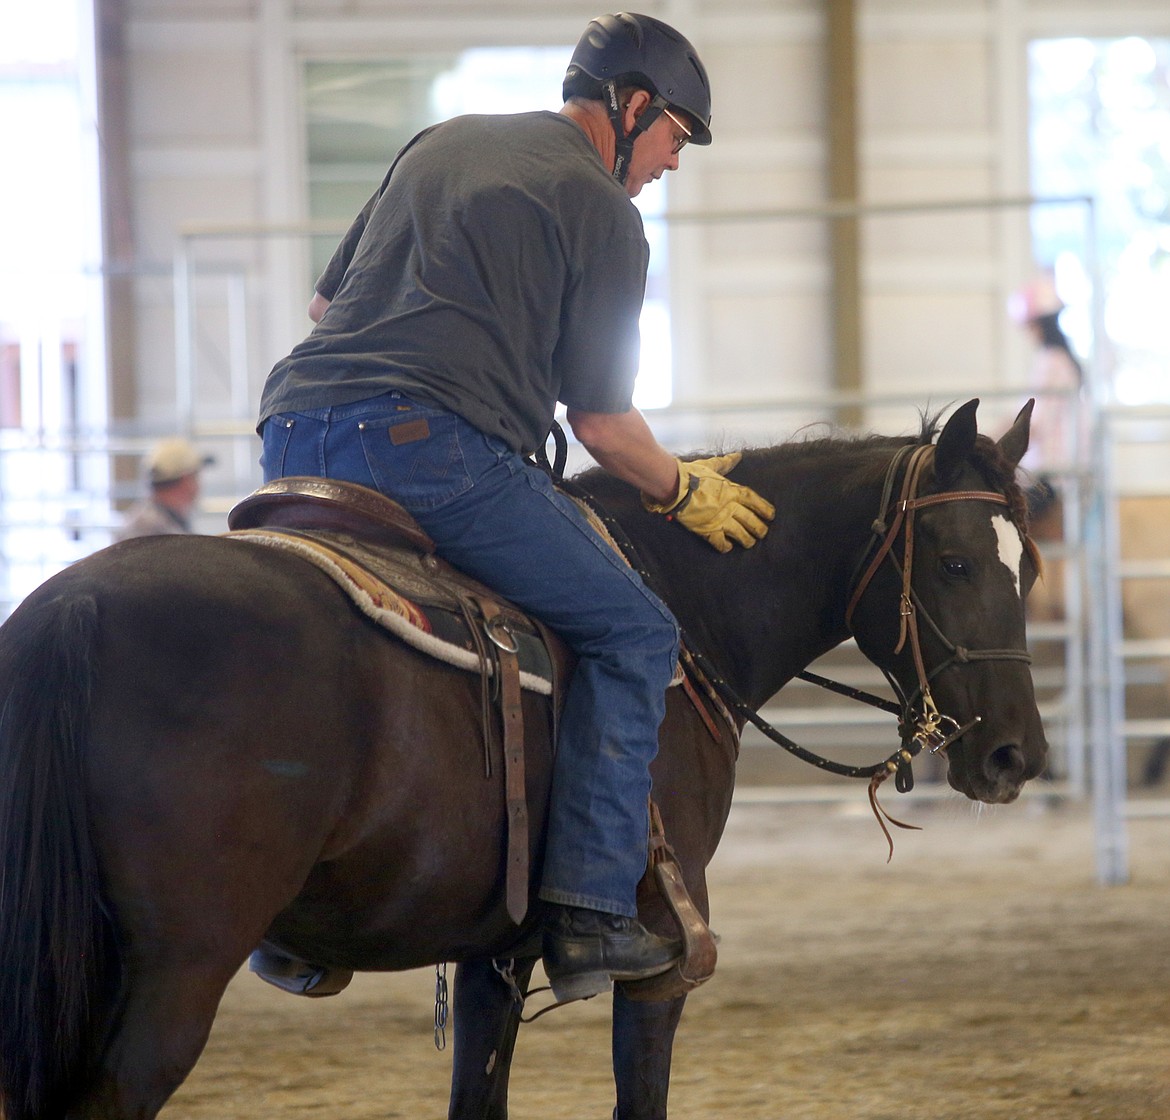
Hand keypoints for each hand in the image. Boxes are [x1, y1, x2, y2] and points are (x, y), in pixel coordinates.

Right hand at [642, 453, 774, 552]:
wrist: (675, 487)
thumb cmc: (692, 474)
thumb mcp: (711, 466)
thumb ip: (725, 464)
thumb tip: (737, 456)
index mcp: (731, 490)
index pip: (753, 500)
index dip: (764, 508)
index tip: (771, 515)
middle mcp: (729, 506)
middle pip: (750, 520)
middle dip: (759, 528)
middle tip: (763, 533)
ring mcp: (719, 520)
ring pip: (739, 533)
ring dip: (746, 540)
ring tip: (750, 543)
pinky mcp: (707, 530)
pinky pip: (720, 542)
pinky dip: (725, 546)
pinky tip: (728, 547)